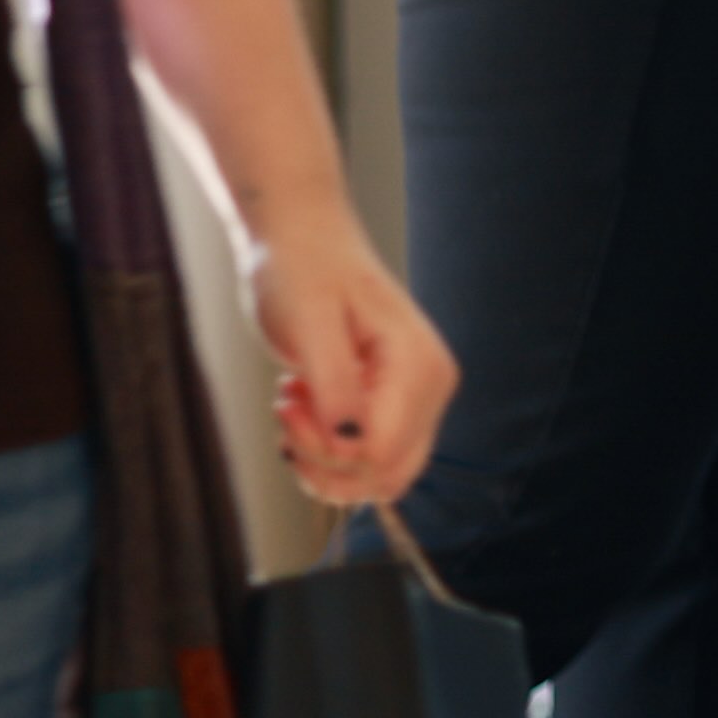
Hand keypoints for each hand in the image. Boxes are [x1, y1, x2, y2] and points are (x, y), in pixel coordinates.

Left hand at [250, 211, 456, 510]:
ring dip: (322, 459)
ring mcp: (415, 398)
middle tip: (287, 414)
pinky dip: (326, 452)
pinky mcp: (395, 405)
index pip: (382, 451)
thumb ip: (335, 387)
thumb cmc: (303, 270)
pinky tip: (305, 410)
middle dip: (325, 461)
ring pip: (378, 475)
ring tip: (294, 408)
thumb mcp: (310, 324)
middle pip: (386, 473)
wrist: (301, 242)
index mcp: (419, 363)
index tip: (288, 408)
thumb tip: (351, 445)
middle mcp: (430, 385)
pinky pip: (368, 460)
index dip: (327, 450)